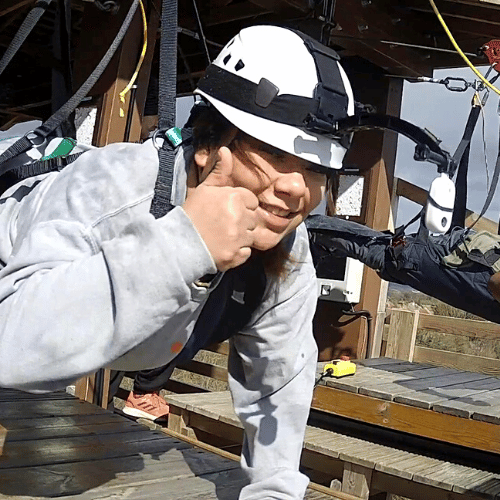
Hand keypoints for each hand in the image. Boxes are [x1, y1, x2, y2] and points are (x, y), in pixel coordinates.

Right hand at [183, 147, 258, 271]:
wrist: (178, 243)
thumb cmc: (192, 215)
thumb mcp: (204, 189)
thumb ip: (219, 171)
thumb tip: (225, 149)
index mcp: (234, 197)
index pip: (251, 201)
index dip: (240, 206)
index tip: (226, 212)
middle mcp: (239, 216)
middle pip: (253, 219)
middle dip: (241, 222)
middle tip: (222, 225)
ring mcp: (238, 237)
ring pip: (250, 236)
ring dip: (240, 238)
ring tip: (221, 237)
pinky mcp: (236, 255)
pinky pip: (246, 253)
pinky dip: (237, 253)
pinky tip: (223, 248)